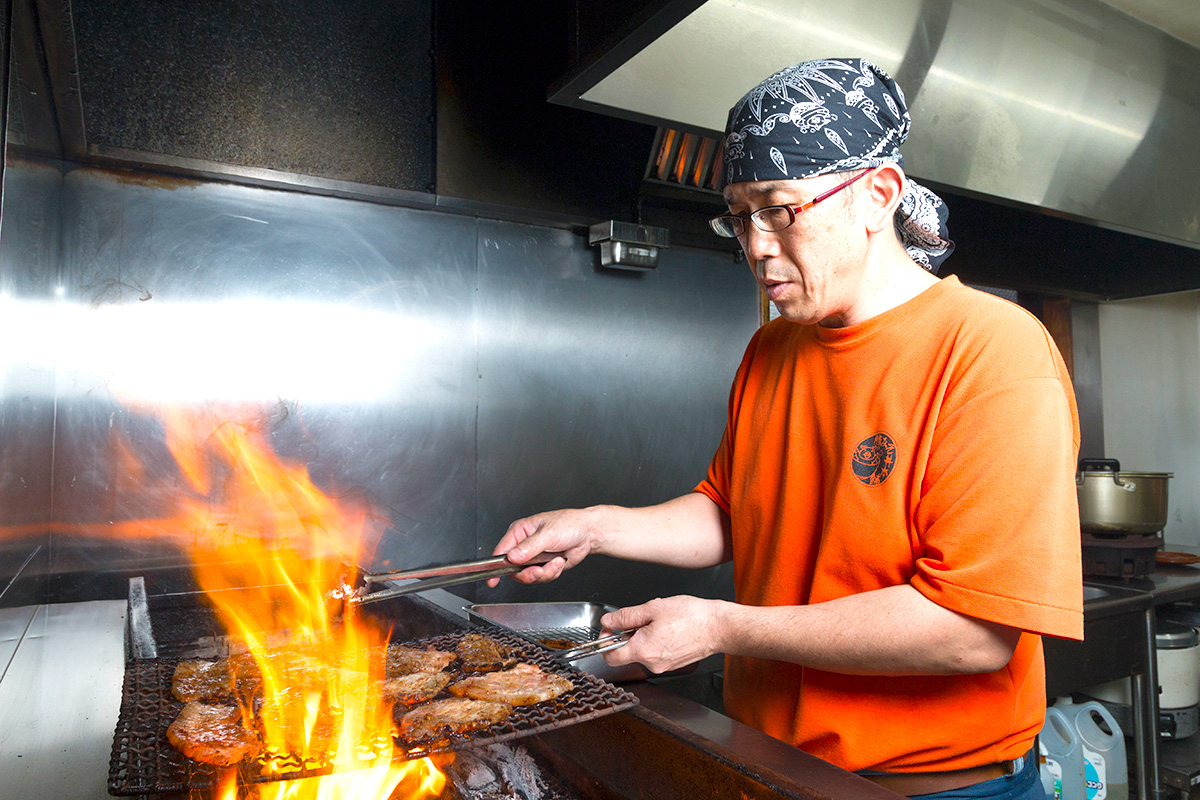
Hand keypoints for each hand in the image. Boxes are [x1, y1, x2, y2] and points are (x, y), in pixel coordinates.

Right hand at [487, 507, 599, 585]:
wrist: (588, 533)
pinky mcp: (544, 565)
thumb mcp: (548, 534)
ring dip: (544, 572)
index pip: (501, 551)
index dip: (496, 566)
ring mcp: (534, 557)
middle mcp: (524, 545)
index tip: (493, 579)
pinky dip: (552, 572)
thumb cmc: (569, 524)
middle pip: (514, 569)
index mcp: (519, 532)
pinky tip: (559, 561)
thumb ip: (529, 547)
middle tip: (539, 569)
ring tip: (555, 560)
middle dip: (529, 572)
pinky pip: (541, 577)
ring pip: (528, 576)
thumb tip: (512, 557)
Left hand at [600, 595, 723, 673]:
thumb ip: (626, 616)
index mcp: (643, 650)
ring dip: (643, 638)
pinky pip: (655, 654)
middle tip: (639, 619)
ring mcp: (663, 667)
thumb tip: (609, 621)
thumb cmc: (691, 617)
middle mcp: (652, 663)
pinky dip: (655, 642)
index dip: (604, 642)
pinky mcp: (673, 665)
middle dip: (627, 636)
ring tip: (660, 622)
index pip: (609, 657)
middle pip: (626, 653)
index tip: (608, 630)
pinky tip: (668, 630)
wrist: (718, 627)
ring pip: (642, 653)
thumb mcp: (653, 608)